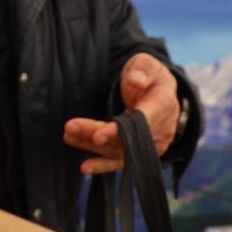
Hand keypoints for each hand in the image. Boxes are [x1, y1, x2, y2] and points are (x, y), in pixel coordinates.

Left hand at [62, 53, 178, 174]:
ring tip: (69, 135)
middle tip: (71, 127)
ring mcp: (150, 144)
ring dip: (91, 145)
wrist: (160, 94)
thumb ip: (142, 69)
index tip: (98, 135)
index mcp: (162, 105)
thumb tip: (136, 81)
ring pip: (119, 150)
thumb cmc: (151, 77)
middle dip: (96, 134)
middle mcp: (159, 129)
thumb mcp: (147, 65)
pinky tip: (85, 167)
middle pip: (125, 138)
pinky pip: (121, 161)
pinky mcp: (139, 152)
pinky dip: (102, 165)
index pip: (141, 121)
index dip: (119, 130)